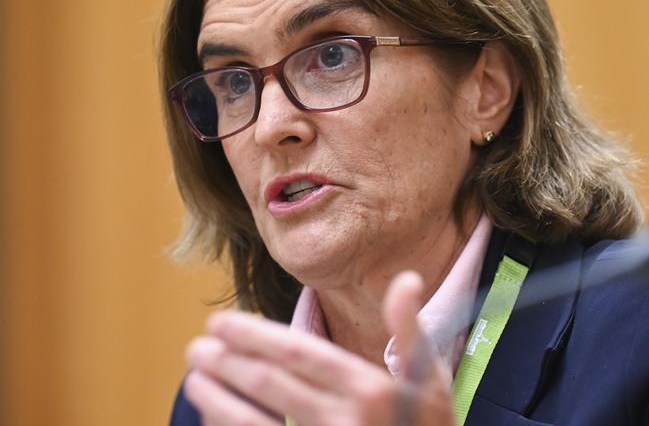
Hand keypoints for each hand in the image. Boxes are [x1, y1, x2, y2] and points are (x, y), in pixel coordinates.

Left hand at [184, 271, 456, 425]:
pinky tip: (214, 415)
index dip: (253, 335)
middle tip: (197, 346)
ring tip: (194, 378)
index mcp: (369, 389)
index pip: (298, 353)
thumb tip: (407, 279)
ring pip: (255, 423)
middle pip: (270, 384)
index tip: (220, 322)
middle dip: (227, 362)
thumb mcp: (431, 380)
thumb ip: (412, 330)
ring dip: (218, 400)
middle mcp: (344, 421)